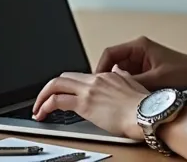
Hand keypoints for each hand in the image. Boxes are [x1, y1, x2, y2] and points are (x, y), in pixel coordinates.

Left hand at [33, 68, 148, 140]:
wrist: (149, 113)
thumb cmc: (147, 106)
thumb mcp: (135, 86)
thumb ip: (124, 78)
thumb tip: (120, 72)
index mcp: (107, 76)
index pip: (80, 76)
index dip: (67, 85)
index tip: (62, 95)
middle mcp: (95, 80)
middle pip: (64, 77)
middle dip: (50, 88)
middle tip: (43, 100)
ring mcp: (89, 91)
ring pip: (56, 85)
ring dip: (42, 97)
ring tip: (37, 109)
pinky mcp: (85, 104)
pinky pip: (57, 101)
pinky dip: (45, 106)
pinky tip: (42, 114)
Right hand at [94, 36, 186, 88]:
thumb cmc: (183, 70)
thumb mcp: (156, 79)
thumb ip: (134, 83)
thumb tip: (116, 89)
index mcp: (139, 46)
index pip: (110, 53)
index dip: (100, 67)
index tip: (97, 81)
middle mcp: (138, 50)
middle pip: (113, 62)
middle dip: (108, 77)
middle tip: (103, 91)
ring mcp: (140, 59)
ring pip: (120, 71)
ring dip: (118, 82)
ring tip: (116, 95)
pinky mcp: (144, 68)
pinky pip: (129, 76)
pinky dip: (127, 85)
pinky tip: (128, 95)